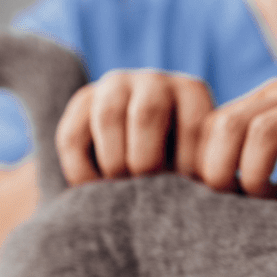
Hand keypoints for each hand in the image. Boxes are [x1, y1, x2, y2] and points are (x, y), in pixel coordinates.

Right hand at [56, 70, 213, 185]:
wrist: (138, 159)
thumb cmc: (179, 169)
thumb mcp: (197, 167)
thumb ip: (201, 174)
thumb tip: (202, 196)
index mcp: (192, 92)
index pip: (193, 126)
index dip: (187, 167)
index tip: (184, 194)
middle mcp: (155, 80)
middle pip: (147, 113)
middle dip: (146, 160)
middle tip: (147, 192)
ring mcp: (116, 85)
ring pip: (109, 118)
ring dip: (115, 163)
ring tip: (123, 193)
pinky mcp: (82, 100)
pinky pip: (73, 136)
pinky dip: (83, 172)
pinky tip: (95, 190)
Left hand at [191, 78, 276, 215]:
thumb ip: (264, 163)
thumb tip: (221, 204)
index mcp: (271, 98)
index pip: (212, 121)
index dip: (203, 163)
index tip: (215, 201)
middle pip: (228, 122)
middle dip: (220, 170)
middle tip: (232, 206)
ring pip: (263, 133)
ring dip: (256, 177)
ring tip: (267, 206)